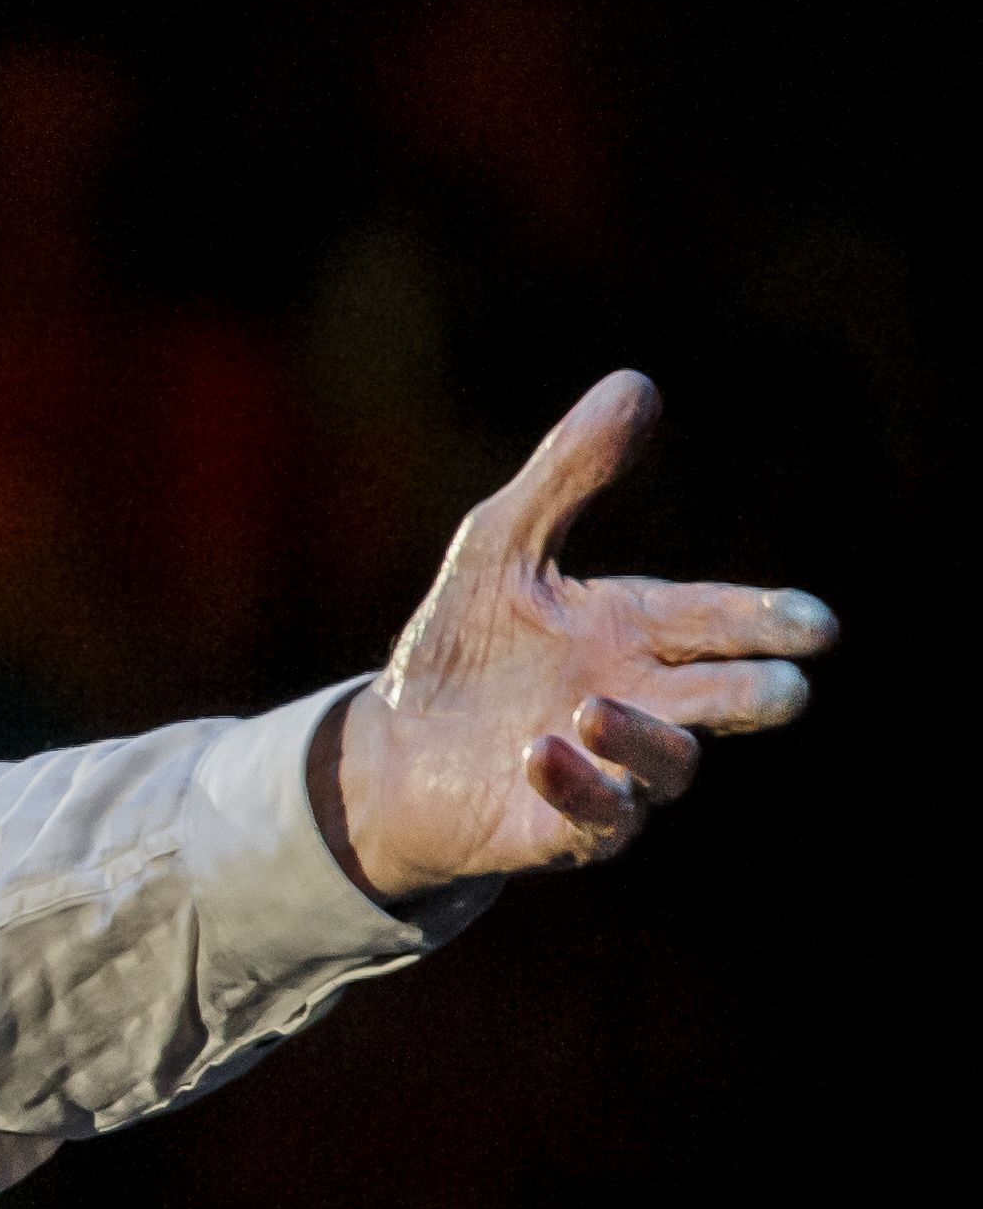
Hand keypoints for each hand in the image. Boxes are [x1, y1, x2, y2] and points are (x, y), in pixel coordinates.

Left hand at [326, 370, 837, 900]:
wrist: (393, 748)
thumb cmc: (463, 646)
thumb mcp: (500, 544)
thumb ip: (569, 473)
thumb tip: (638, 382)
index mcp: (642, 632)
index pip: (727, 622)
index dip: (773, 621)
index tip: (815, 624)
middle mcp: (644, 702)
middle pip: (733, 702)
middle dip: (759, 693)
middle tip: (785, 685)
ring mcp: (613, 769)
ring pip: (672, 765)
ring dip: (644, 737)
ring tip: (595, 705)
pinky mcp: (564, 827)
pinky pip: (597, 819)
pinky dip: (578, 787)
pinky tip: (543, 751)